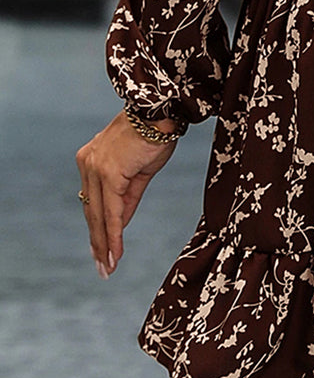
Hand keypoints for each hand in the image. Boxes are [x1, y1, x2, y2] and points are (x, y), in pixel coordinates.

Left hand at [75, 110, 178, 277]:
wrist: (161, 110)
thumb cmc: (155, 133)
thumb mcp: (141, 171)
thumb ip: (128, 198)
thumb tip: (121, 224)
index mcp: (92, 160)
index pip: (94, 201)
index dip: (98, 228)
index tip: (101, 250)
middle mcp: (88, 164)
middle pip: (92, 211)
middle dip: (97, 242)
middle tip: (102, 266)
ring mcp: (95, 169)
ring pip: (99, 215)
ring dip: (104, 244)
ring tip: (108, 267)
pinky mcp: (108, 174)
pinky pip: (112, 212)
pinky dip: (114, 234)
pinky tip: (115, 252)